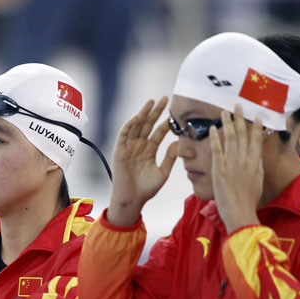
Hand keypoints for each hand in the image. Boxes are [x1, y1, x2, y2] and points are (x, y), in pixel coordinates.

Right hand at [108, 97, 178, 225]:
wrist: (132, 200)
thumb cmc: (146, 189)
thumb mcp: (163, 172)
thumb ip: (170, 157)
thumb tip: (179, 141)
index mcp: (149, 150)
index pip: (159, 132)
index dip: (166, 122)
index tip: (176, 112)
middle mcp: (139, 146)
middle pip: (148, 124)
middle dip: (156, 111)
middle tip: (166, 98)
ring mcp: (129, 147)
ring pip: (137, 126)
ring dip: (143, 113)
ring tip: (152, 102)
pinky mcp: (120, 151)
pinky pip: (124, 135)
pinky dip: (130, 125)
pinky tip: (138, 117)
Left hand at [210, 104, 263, 232]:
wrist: (239, 211)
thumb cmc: (249, 200)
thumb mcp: (258, 181)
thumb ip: (257, 167)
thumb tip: (257, 157)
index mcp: (255, 162)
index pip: (256, 140)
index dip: (256, 127)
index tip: (256, 116)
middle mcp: (245, 159)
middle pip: (242, 135)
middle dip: (240, 119)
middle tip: (237, 106)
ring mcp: (232, 163)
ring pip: (230, 138)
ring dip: (227, 123)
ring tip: (224, 112)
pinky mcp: (219, 168)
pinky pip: (216, 149)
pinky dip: (214, 138)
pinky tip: (211, 128)